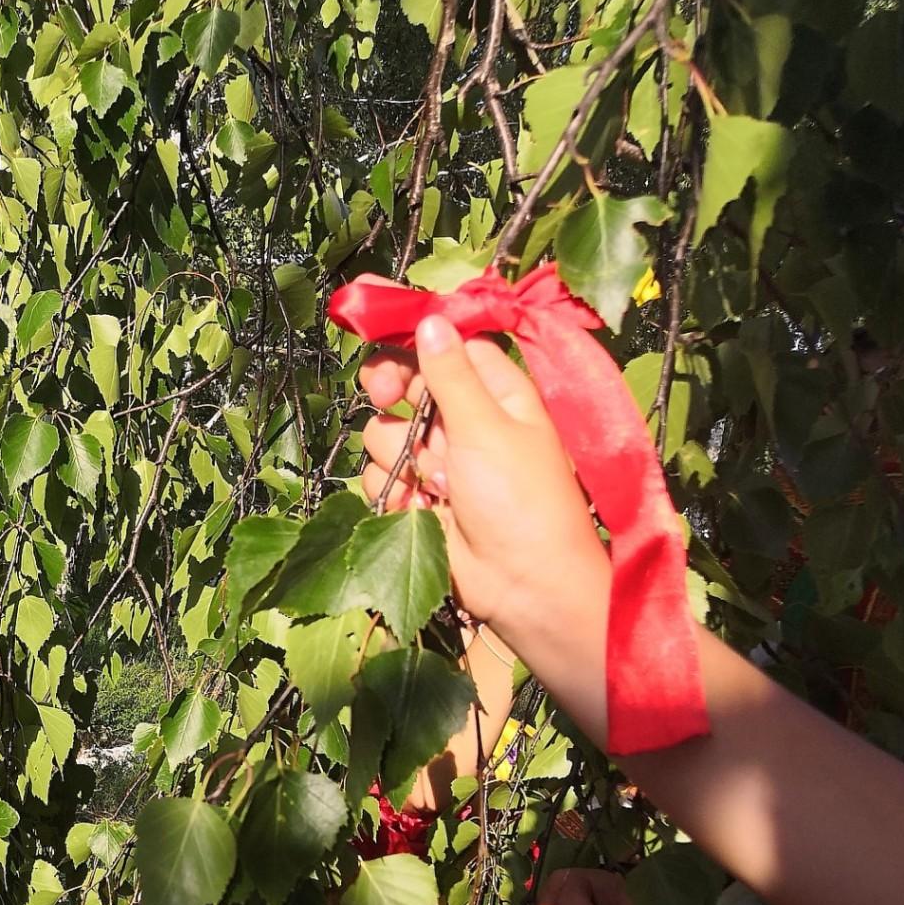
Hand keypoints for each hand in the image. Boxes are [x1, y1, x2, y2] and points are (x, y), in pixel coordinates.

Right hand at [357, 307, 608, 636]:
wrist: (522, 585)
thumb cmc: (520, 499)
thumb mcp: (487, 427)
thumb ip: (450, 375)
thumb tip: (430, 320)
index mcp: (498, 393)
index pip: (448, 346)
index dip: (415, 338)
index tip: (381, 333)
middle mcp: (465, 421)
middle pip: (408, 384)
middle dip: (391, 391)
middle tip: (385, 396)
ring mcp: (438, 460)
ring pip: (385, 432)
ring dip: (398, 455)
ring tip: (432, 482)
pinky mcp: (417, 497)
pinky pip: (381, 476)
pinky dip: (394, 492)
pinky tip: (419, 509)